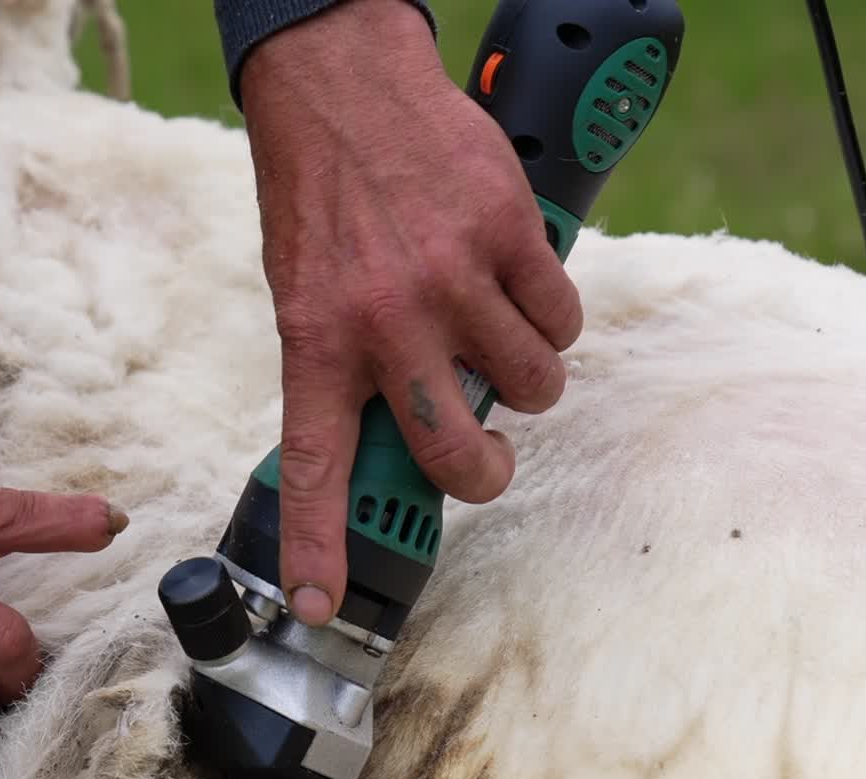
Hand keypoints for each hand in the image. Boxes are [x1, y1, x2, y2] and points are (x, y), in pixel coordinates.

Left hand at [240, 0, 582, 623]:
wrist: (340, 85)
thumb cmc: (322, 204)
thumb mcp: (304, 302)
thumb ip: (344, 376)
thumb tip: (392, 446)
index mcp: (317, 345)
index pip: (315, 469)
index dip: (318, 549)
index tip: (321, 605)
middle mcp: (385, 324)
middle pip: (460, 455)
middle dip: (485, 473)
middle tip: (484, 454)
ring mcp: (452, 280)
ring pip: (534, 389)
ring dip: (527, 382)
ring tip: (493, 339)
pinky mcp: (508, 234)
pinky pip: (561, 320)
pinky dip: (552, 319)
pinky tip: (516, 290)